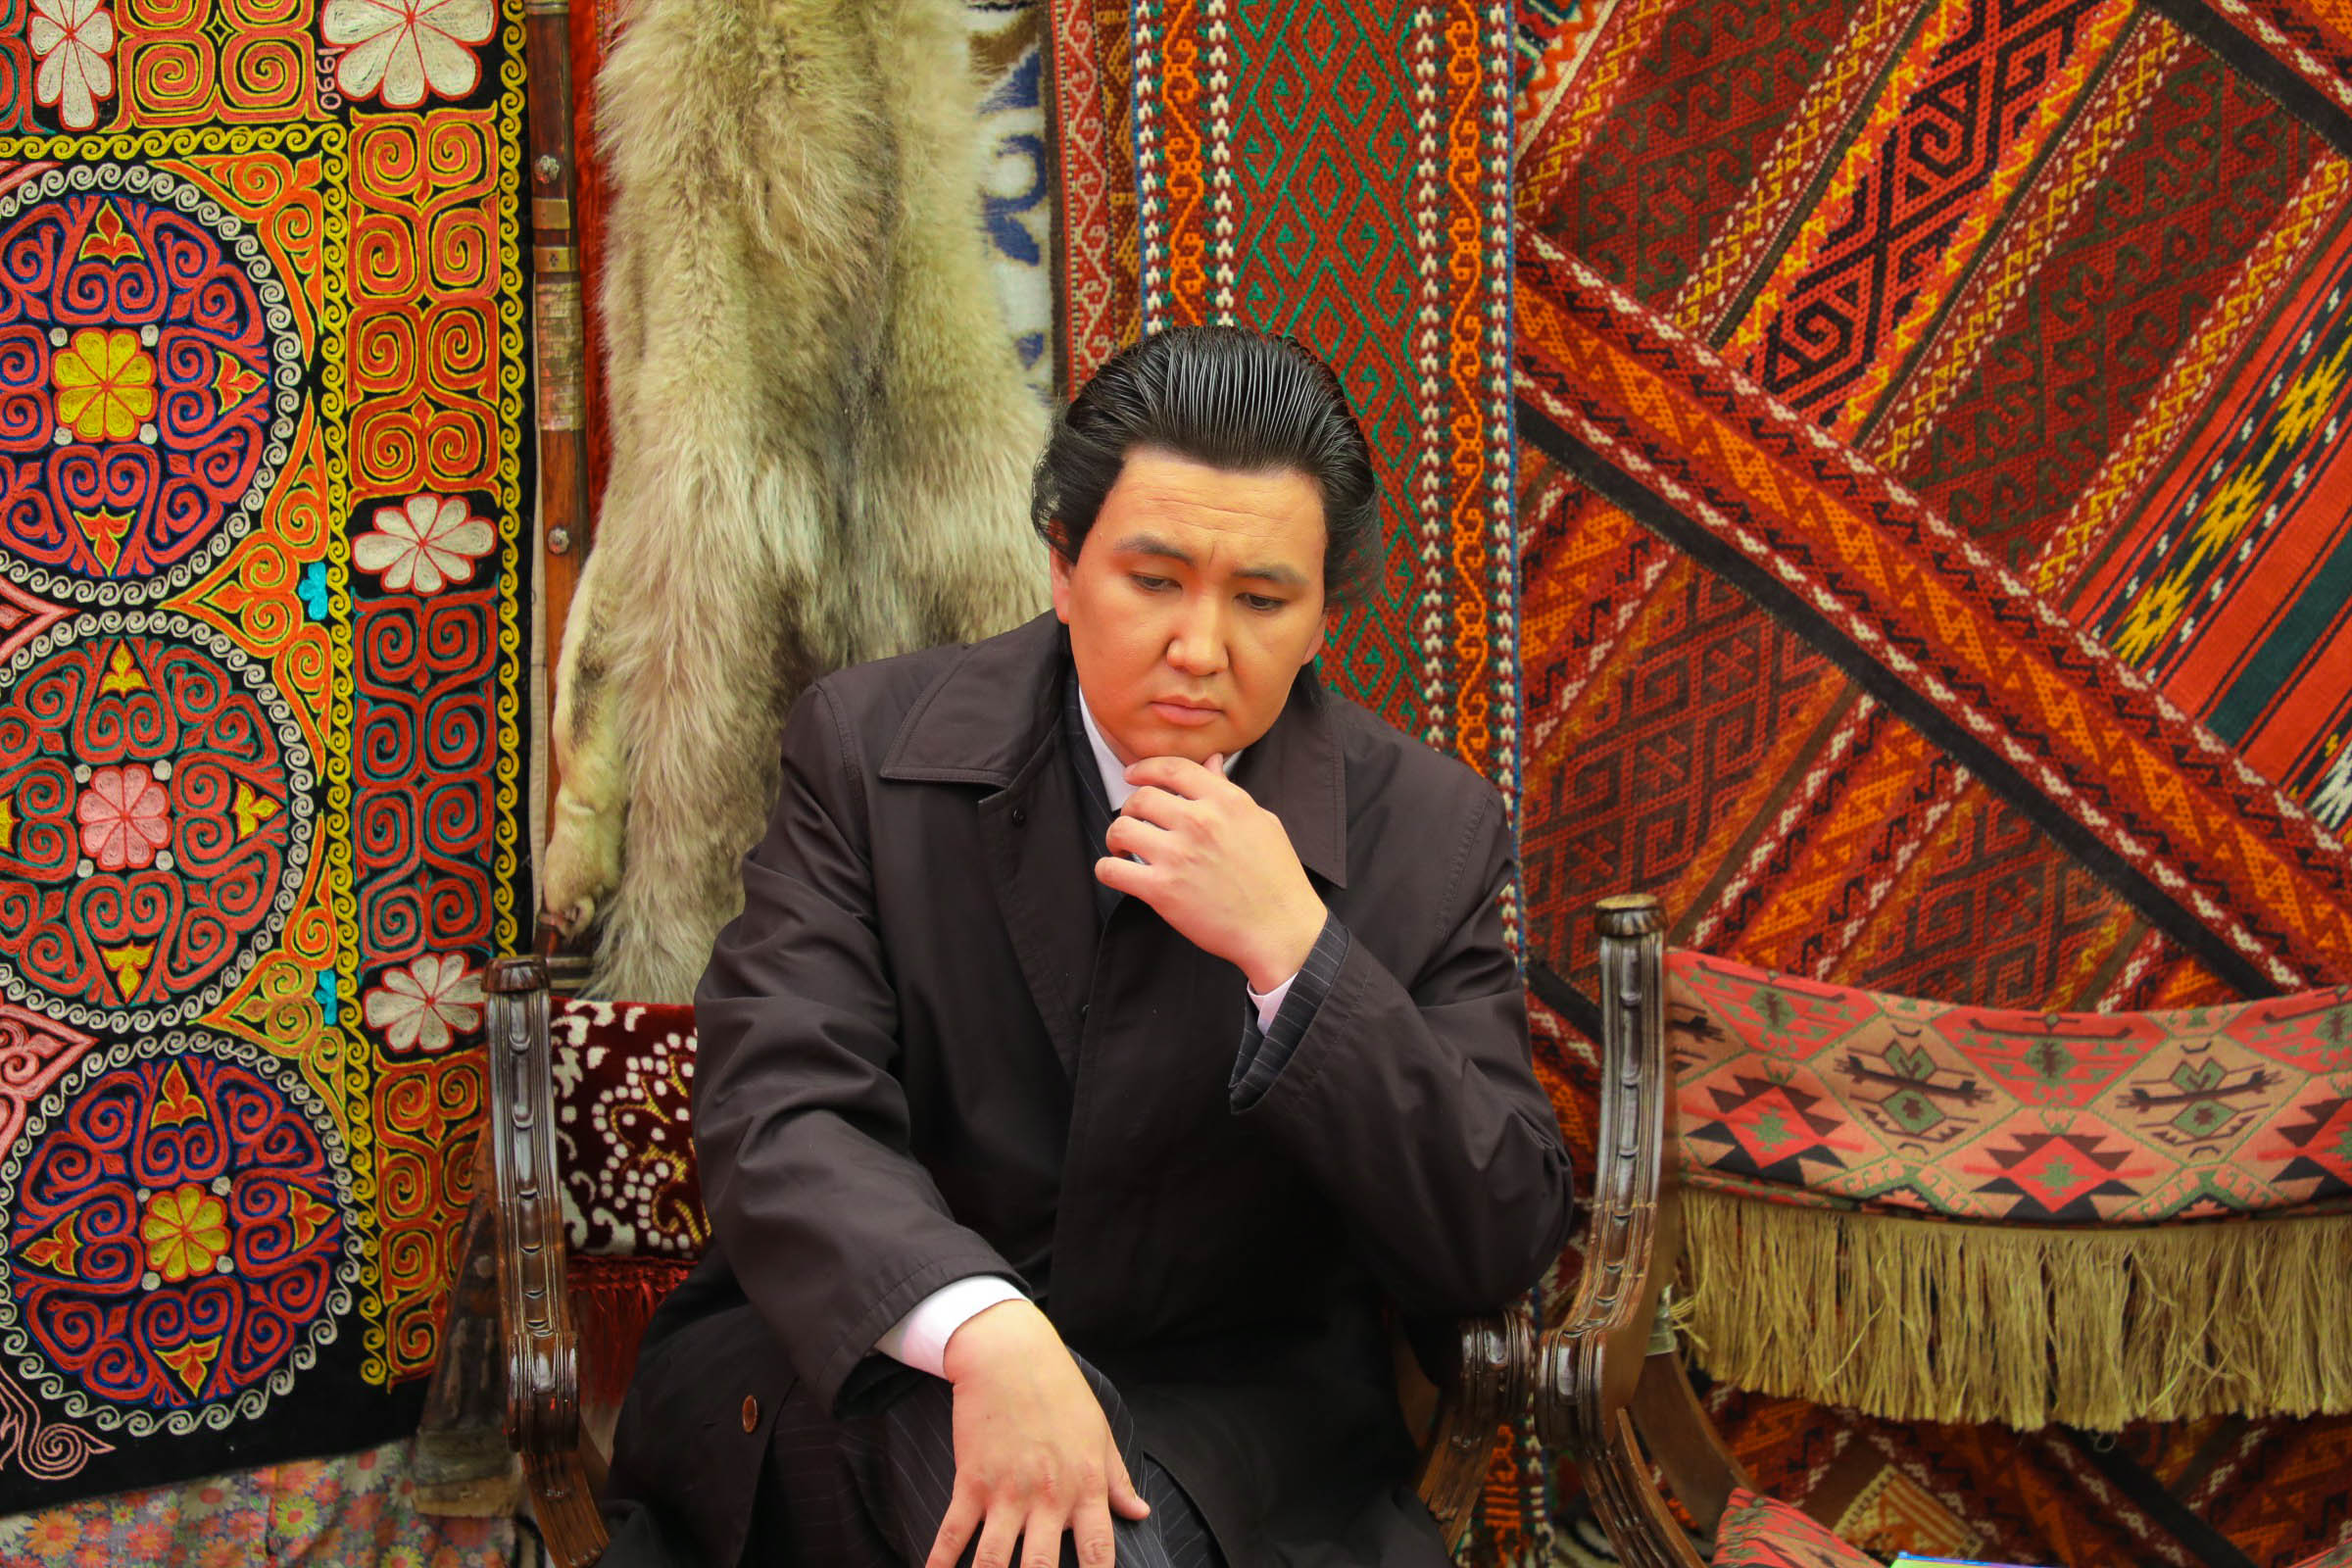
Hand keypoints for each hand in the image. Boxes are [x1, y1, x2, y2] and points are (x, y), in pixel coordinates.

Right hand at [928, 1300, 1149, 1567]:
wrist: (1009, 1354)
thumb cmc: (1060, 1392)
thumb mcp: (1098, 1434)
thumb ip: (1117, 1481)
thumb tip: (1138, 1514)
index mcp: (1085, 1487)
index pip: (1099, 1552)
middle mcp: (1047, 1497)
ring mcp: (1006, 1492)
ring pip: (994, 1563)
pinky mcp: (970, 1482)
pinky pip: (952, 1534)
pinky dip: (940, 1564)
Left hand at [1096, 756, 1325, 991]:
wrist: (1280, 929)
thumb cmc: (1277, 880)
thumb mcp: (1262, 822)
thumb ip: (1229, 791)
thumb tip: (1211, 762)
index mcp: (1225, 802)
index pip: (1172, 768)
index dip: (1145, 768)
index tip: (1133, 775)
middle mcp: (1199, 822)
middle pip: (1141, 797)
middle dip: (1130, 808)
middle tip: (1134, 821)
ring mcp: (1178, 856)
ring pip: (1121, 829)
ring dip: (1116, 838)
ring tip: (1124, 848)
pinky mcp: (1162, 890)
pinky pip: (1112, 870)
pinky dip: (1107, 869)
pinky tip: (1118, 871)